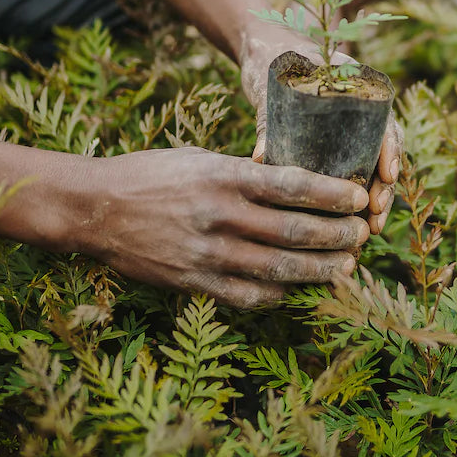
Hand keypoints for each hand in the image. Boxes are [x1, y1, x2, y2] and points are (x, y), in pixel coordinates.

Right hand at [79, 147, 370, 307]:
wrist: (94, 208)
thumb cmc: (152, 174)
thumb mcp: (201, 159)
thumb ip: (244, 173)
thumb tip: (294, 185)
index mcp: (224, 176)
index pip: (293, 185)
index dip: (333, 195)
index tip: (361, 199)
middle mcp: (220, 214)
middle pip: (295, 231)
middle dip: (337, 236)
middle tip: (361, 236)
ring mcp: (207, 252)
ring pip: (279, 269)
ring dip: (319, 271)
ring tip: (344, 268)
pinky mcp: (194, 282)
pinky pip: (248, 296)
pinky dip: (280, 295)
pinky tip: (298, 291)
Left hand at [239, 29, 402, 235]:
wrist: (265, 45)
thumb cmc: (271, 56)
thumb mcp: (272, 84)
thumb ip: (270, 119)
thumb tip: (262, 158)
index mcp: (358, 85)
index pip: (385, 120)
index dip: (390, 151)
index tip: (387, 177)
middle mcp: (362, 107)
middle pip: (386, 151)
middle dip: (385, 186)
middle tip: (376, 215)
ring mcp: (352, 125)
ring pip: (373, 165)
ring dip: (374, 197)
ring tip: (371, 228)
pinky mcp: (338, 141)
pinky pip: (355, 170)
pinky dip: (353, 195)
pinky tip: (349, 221)